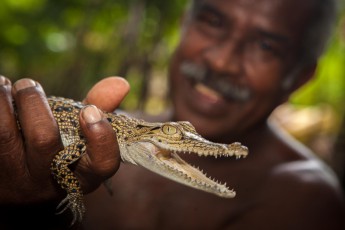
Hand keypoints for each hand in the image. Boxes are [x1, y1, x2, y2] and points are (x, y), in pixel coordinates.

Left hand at [0, 76, 128, 226]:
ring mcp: (18, 182)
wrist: (20, 188)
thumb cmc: (60, 153)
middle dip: (34, 102)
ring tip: (4, 85)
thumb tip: (121, 83)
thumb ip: (102, 108)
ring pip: (6, 136)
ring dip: (4, 101)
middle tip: (28, 84)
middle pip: (45, 140)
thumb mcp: (82, 137)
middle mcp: (51, 182)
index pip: (102, 165)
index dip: (101, 138)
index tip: (89, 110)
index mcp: (83, 174)